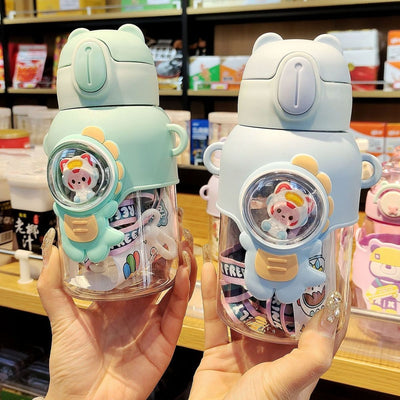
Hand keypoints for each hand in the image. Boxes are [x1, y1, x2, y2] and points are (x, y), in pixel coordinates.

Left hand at [37, 218, 196, 399]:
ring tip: (186, 246)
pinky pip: (177, 312)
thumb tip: (51, 249)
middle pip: (159, 277)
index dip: (145, 251)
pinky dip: (183, 292)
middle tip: (175, 231)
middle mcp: (137, 309)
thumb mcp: (62, 319)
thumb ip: (54, 286)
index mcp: (115, 301)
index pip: (134, 270)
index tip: (150, 228)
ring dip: (182, 268)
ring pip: (173, 290)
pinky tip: (185, 273)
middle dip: (169, 255)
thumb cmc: (71, 365)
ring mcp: (153, 323)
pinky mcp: (166, 339)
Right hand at [189, 261, 348, 399]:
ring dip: (236, 284)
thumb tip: (330, 316)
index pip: (307, 320)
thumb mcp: (288, 384)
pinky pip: (214, 318)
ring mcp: (243, 348)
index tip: (306, 265)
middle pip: (270, 308)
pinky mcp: (217, 350)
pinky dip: (211, 295)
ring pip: (241, 308)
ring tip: (234, 255)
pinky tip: (211, 272)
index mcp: (294, 357)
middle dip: (267, 282)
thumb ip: (311, 354)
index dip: (307, 294)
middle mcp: (271, 350)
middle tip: (263, 253)